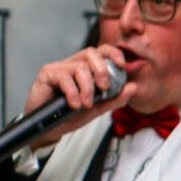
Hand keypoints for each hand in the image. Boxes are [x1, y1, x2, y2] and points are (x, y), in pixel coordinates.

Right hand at [22, 45, 136, 146]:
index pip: (101, 52)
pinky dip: (73, 92)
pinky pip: (64, 76)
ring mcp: (59, 68)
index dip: (113, 53)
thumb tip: (133, 88)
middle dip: (102, 70)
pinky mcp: (47, 73)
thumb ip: (114, 98)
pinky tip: (74, 104)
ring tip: (86, 104)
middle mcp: (72, 64)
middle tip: (104, 88)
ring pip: (80, 66)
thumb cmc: (68, 115)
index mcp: (85, 69)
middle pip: (91, 53)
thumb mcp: (96, 109)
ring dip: (87, 88)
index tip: (122, 65)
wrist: (48, 129)